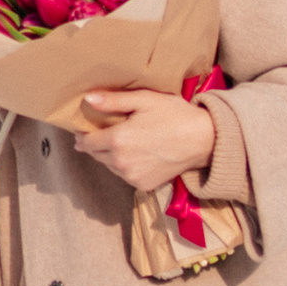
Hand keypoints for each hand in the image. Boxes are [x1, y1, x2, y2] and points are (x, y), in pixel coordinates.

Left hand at [69, 86, 216, 193]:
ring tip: (122, 142)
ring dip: (109, 156)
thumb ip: (113, 101)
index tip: (82, 129)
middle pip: (96, 155)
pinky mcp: (144, 186)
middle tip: (101, 133)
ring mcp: (133, 176)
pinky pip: (125, 176)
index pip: (86, 142)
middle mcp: (121, 162)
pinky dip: (126, 166)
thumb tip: (87, 99)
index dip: (82, 135)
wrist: (204, 140)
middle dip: (95, 144)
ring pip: (110, 166)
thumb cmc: (174, 115)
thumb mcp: (144, 100)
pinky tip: (137, 154)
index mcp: (118, 139)